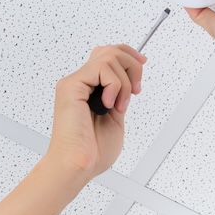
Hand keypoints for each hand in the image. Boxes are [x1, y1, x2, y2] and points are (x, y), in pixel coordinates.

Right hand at [47, 44, 145, 181]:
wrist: (78, 165)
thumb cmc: (92, 152)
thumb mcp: (115, 119)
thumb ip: (119, 97)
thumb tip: (129, 82)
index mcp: (88, 90)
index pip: (107, 56)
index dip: (129, 55)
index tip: (143, 64)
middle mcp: (79, 83)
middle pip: (110, 50)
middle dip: (132, 65)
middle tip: (135, 91)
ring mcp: (74, 83)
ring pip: (109, 56)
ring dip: (124, 82)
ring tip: (119, 105)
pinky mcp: (71, 86)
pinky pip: (102, 68)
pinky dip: (114, 86)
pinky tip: (108, 105)